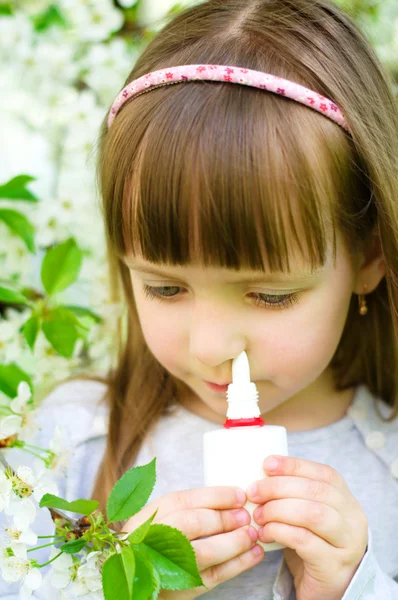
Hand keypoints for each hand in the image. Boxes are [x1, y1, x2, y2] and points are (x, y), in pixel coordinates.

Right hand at [123, 486, 263, 597]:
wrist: (138, 581)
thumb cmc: (156, 545)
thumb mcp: (160, 521)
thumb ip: (187, 511)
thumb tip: (231, 500)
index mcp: (146, 518)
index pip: (181, 500)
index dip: (214, 496)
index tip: (239, 495)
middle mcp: (151, 541)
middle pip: (191, 524)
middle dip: (223, 518)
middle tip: (246, 516)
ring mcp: (164, 568)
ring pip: (203, 553)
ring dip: (233, 542)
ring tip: (252, 535)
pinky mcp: (180, 590)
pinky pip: (213, 577)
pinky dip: (237, 564)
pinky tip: (253, 554)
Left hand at [246, 456, 367, 599]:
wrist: (327, 589)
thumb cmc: (312, 546)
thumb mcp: (306, 515)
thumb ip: (294, 496)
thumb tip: (260, 478)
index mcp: (346, 500)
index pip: (324, 473)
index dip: (294, 465)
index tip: (267, 464)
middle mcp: (353, 518)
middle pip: (316, 491)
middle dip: (279, 487)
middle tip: (254, 492)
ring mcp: (347, 543)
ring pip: (312, 514)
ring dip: (278, 510)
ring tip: (258, 515)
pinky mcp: (334, 566)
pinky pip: (304, 541)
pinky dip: (280, 532)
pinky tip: (265, 533)